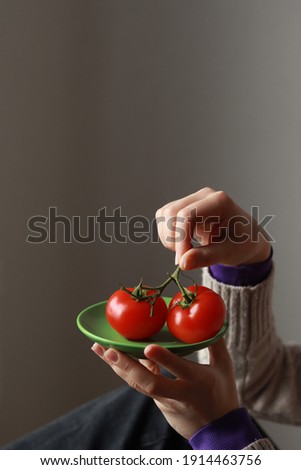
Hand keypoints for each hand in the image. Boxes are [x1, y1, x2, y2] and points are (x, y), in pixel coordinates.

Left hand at [91, 339, 238, 439]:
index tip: (148, 348)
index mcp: (197, 381)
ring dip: (117, 367)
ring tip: (99, 349)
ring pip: (138, 384)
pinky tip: (111, 358)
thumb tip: (212, 319)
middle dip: (127, 366)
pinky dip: (125, 371)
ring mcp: (166, 401)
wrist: (219, 431)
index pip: (179, 369)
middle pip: (149, 382)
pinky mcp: (159, 404)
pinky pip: (140, 385)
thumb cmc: (223, 394)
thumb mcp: (225, 367)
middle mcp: (178, 393)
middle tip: (109, 350)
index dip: (163, 360)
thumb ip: (216, 343)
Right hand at [156, 187, 270, 269]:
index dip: (180, 238)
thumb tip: (183, 263)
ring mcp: (192, 199)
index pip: (187, 214)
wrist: (245, 238)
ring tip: (187, 250)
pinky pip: (164, 218)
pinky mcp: (183, 207)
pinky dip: (168, 235)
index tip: (182, 261)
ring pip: (164, 215)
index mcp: (219, 201)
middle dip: (173, 238)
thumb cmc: (242, 243)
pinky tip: (184, 244)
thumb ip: (206, 257)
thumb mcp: (229, 253)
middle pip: (171, 212)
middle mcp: (203, 195)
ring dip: (169, 237)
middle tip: (186, 257)